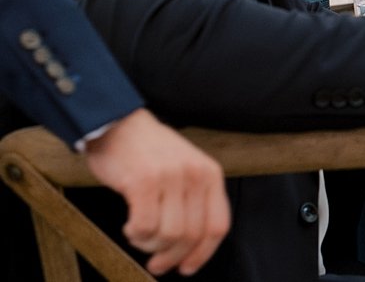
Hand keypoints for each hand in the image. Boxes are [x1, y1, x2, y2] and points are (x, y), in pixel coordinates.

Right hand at [83, 108, 229, 276]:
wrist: (119, 124)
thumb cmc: (149, 154)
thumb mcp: (186, 170)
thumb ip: (193, 201)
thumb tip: (191, 248)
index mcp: (211, 174)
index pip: (217, 226)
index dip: (202, 254)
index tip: (186, 269)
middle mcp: (195, 174)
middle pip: (191, 236)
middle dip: (171, 257)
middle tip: (155, 262)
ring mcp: (171, 177)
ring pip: (168, 235)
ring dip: (149, 244)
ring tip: (139, 233)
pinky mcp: (144, 181)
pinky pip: (144, 226)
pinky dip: (135, 234)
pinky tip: (129, 224)